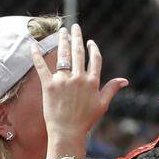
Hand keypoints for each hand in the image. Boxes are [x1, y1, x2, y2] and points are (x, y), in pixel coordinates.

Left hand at [33, 24, 127, 144]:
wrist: (67, 131)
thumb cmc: (86, 120)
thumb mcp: (102, 104)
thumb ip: (112, 89)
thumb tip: (125, 80)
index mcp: (92, 82)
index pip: (94, 59)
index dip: (92, 48)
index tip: (89, 42)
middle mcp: (78, 78)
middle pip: (78, 52)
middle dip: (77, 37)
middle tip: (75, 27)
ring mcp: (63, 81)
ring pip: (63, 56)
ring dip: (62, 41)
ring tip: (62, 31)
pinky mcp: (48, 85)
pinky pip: (41, 67)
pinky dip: (36, 55)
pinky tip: (33, 45)